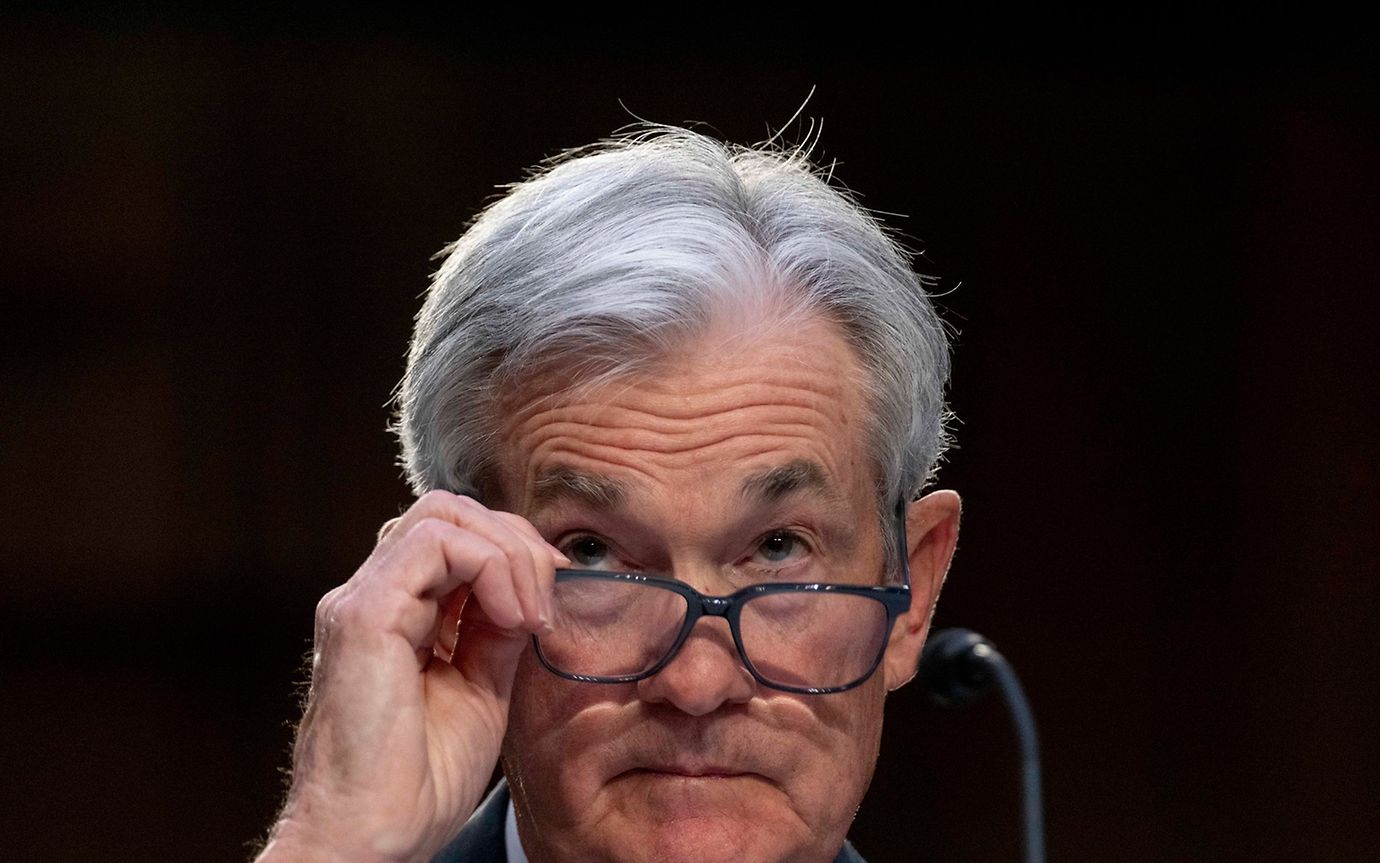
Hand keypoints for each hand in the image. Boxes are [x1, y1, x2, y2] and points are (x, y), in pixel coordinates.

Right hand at [256, 490, 566, 862]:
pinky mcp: (362, 615)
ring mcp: (360, 601)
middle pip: (446, 511)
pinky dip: (490, 566)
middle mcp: (370, 597)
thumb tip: (532, 592)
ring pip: (441, 515)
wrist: (374, 838)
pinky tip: (513, 616)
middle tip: (549, 594)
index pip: (454, 538)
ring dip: (507, 552)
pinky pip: (435, 545)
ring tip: (531, 613)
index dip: (512, 552)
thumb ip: (496, 634)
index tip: (552, 597)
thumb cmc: (418, 782)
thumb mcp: (480, 688)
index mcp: (394, 614)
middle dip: (513, 540)